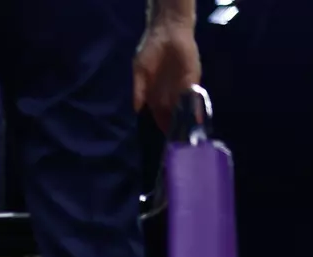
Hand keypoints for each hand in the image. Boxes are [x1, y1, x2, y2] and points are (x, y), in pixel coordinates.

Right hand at [134, 17, 200, 132]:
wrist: (167, 33)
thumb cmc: (149, 51)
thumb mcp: (139, 71)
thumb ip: (138, 90)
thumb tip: (137, 110)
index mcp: (156, 96)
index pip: (160, 116)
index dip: (163, 127)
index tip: (165, 143)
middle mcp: (170, 95)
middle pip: (174, 116)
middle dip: (178, 130)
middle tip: (180, 147)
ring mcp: (183, 89)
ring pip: (185, 110)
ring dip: (187, 123)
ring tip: (189, 140)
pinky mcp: (192, 81)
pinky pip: (194, 98)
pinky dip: (196, 109)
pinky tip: (196, 122)